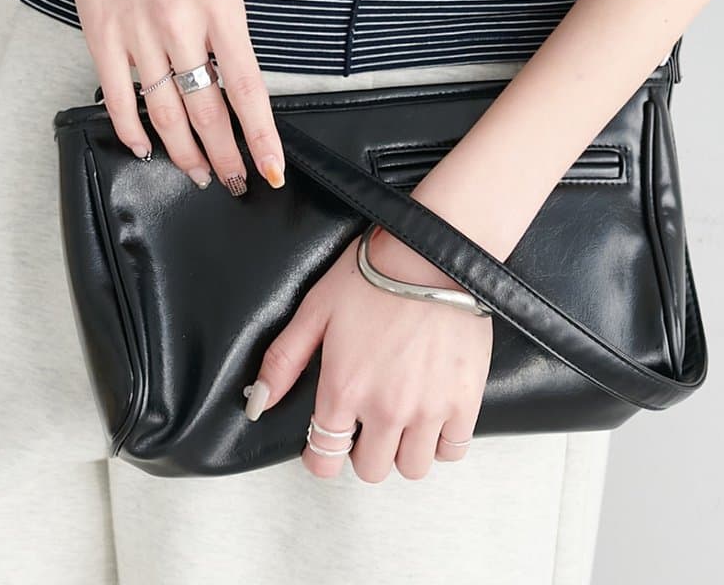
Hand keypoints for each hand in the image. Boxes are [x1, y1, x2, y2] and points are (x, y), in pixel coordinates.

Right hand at [56, 0, 286, 196]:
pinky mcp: (102, 35)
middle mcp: (180, 23)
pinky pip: (120, 98)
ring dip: (185, 153)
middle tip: (234, 181)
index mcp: (219, 2)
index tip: (270, 168)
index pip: (247, 86)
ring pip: (165, 114)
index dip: (260, 136)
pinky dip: (133, 131)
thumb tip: (232, 75)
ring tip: (199, 174)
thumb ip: (227, 22)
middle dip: (225, 156)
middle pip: (207, 110)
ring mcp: (137, 32)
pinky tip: (146, 148)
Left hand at [243, 228, 493, 481]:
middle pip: (370, 470)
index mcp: (344, 388)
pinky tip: (433, 415)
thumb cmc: (374, 273)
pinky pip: (453, 451)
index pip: (324, 459)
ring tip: (402, 420)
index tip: (326, 443)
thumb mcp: (316, 309)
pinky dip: (443, 441)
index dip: (320, 456)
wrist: (431, 253)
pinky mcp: (464, 401)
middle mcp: (385, 408)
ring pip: (412, 468)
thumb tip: (258, 402)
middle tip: (367, 422)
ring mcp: (428, 409)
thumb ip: (284, 360)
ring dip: (403, 451)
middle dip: (364, 451)